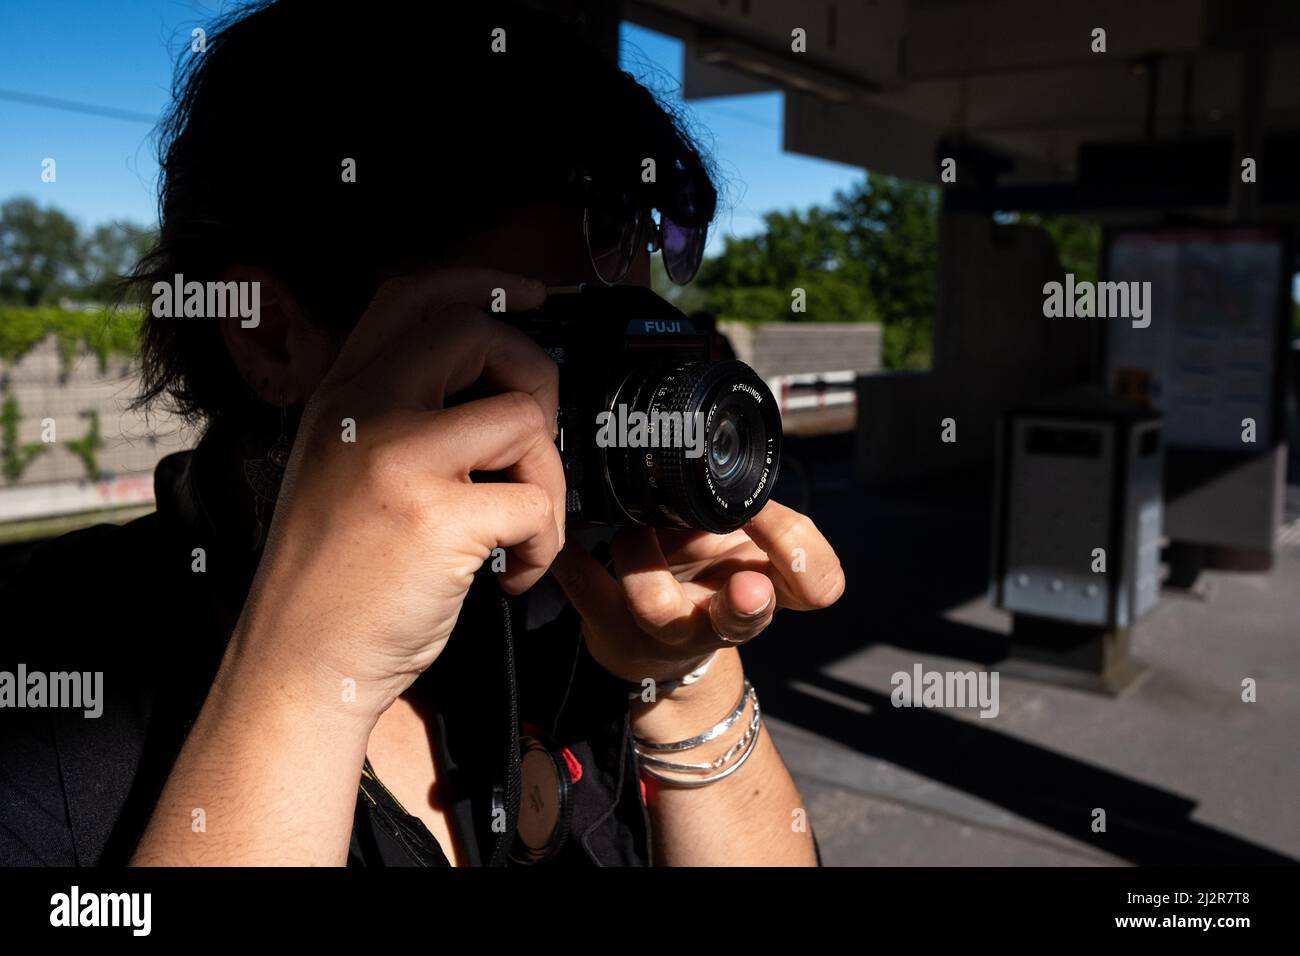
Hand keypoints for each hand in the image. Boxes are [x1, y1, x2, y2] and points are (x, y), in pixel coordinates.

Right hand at [232, 268, 564, 720]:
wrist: (299, 663)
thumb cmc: (332, 577)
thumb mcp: (340, 467)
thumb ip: (393, 414)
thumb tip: (491, 386)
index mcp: (342, 394)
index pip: (411, 293)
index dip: (480, 281)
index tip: (533, 296)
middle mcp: (364, 410)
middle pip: (479, 332)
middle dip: (535, 377)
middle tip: (531, 443)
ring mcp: (398, 459)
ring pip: (524, 419)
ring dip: (549, 481)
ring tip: (522, 531)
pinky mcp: (437, 519)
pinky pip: (536, 502)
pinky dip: (545, 544)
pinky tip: (512, 575)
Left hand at [548, 500, 844, 685]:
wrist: (661, 653)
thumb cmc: (713, 583)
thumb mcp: (751, 553)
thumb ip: (762, 523)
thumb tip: (739, 471)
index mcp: (768, 594)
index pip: (818, 586)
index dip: (802, 555)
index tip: (773, 517)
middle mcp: (719, 623)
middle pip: (740, 617)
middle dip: (742, 602)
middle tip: (745, 584)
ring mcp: (662, 632)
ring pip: (656, 604)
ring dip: (643, 552)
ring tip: (634, 521)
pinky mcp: (608, 627)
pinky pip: (585, 586)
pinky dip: (570, 560)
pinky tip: (564, 536)